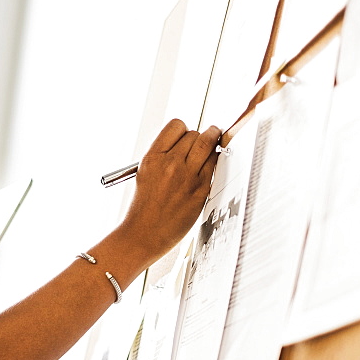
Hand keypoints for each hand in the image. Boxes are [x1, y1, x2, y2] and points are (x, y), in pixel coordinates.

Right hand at [119, 119, 220, 262]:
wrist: (144, 234)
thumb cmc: (144, 207)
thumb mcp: (145, 173)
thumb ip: (163, 156)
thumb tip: (185, 144)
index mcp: (152, 157)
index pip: (176, 125)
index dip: (184, 129)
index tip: (186, 135)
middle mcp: (170, 163)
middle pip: (194, 134)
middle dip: (198, 137)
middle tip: (202, 141)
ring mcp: (187, 176)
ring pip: (208, 143)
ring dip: (213, 139)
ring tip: (214, 138)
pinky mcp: (200, 189)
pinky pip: (214, 164)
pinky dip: (215, 159)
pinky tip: (212, 162)